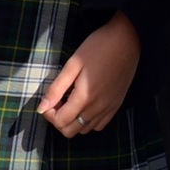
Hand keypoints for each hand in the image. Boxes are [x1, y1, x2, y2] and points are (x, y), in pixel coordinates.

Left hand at [39, 11, 140, 139]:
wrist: (128, 39)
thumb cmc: (98, 47)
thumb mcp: (73, 64)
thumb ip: (56, 88)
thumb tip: (41, 108)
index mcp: (85, 97)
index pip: (60, 121)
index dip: (49, 114)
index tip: (49, 100)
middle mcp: (97, 107)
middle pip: (70, 131)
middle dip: (58, 120)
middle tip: (59, 101)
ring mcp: (109, 108)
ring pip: (84, 130)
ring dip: (73, 121)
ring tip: (72, 102)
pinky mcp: (117, 105)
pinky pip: (99, 125)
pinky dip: (89, 122)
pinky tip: (86, 106)